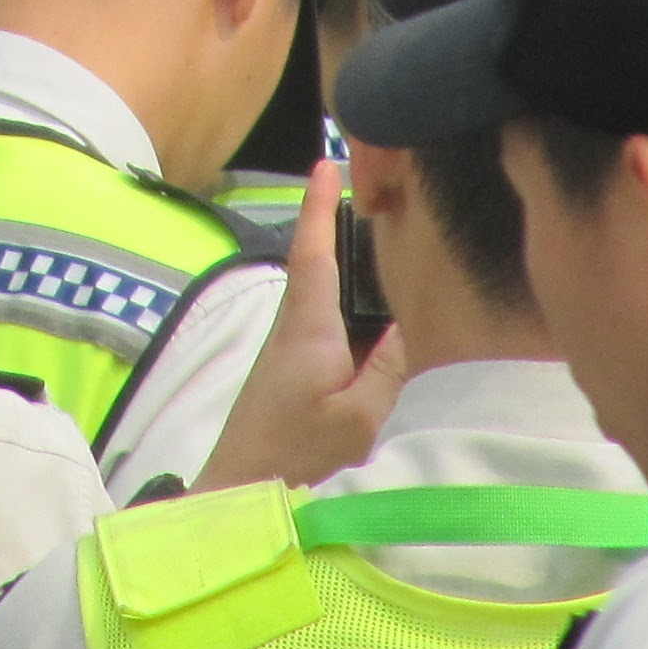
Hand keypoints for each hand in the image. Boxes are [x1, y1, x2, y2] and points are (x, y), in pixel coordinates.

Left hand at [195, 161, 406, 489]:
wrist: (241, 486)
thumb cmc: (297, 449)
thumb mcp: (359, 416)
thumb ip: (387, 370)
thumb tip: (406, 325)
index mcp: (308, 324)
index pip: (314, 250)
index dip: (320, 206)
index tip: (326, 163)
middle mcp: (293, 323)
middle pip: (316, 262)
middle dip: (334, 223)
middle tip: (370, 192)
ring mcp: (287, 345)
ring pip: (318, 292)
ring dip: (341, 262)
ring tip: (379, 242)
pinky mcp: (288, 367)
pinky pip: (321, 318)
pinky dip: (343, 300)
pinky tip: (368, 313)